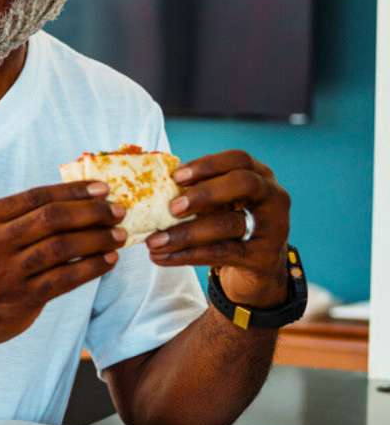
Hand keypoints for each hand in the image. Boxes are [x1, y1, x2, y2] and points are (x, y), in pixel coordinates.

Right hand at [0, 182, 126, 348]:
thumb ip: (12, 218)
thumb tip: (69, 203)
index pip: (36, 196)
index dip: (73, 190)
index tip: (102, 188)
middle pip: (52, 218)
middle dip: (91, 212)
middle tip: (117, 211)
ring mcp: (6, 271)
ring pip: (62, 247)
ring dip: (97, 238)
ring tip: (118, 235)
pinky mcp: (20, 298)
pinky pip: (64, 278)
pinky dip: (90, 267)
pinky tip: (107, 261)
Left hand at [146, 150, 291, 306]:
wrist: (257, 265)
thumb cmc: (229, 223)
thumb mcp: (218, 203)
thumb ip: (196, 191)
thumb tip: (151, 186)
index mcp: (259, 175)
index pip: (239, 160)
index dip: (207, 165)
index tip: (175, 176)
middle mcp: (272, 196)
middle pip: (244, 184)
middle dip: (205, 193)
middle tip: (172, 208)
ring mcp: (273, 227)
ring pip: (229, 224)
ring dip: (186, 233)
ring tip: (154, 242)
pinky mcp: (264, 256)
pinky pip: (223, 253)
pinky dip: (188, 255)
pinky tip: (164, 257)